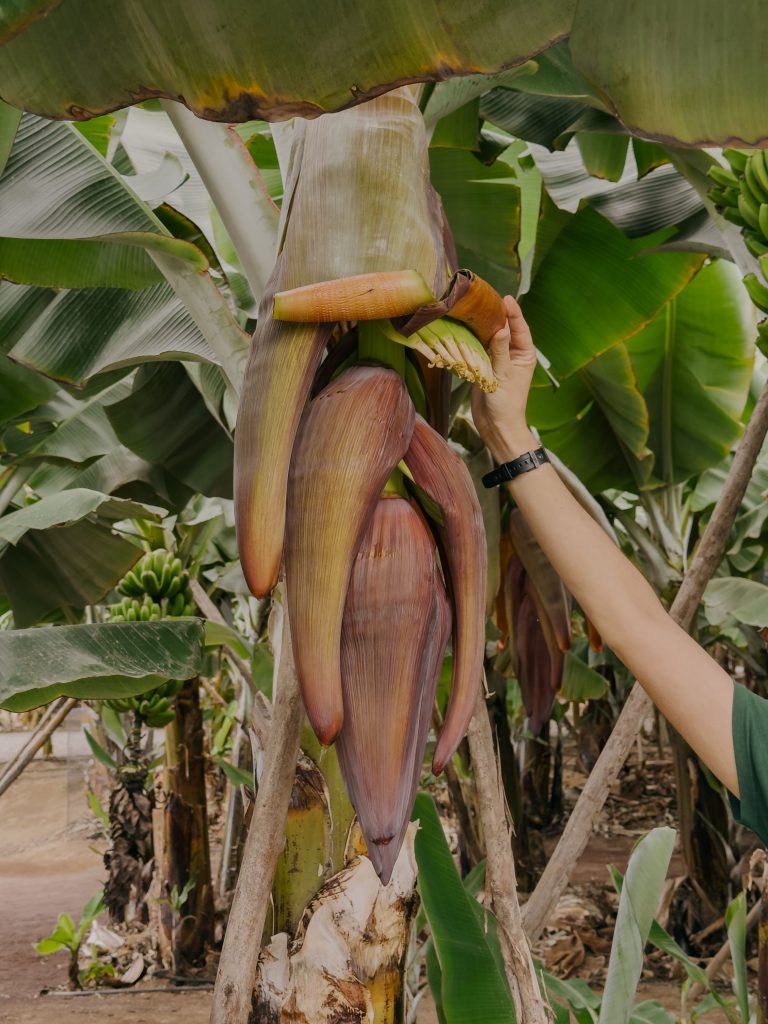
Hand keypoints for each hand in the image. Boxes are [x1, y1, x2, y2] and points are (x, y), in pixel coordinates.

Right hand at [471, 295, 537, 460]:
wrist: (495, 426)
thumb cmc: (507, 404)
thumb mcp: (504, 375)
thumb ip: (500, 351)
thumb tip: (501, 328)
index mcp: (524, 355)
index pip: (520, 329)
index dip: (513, 313)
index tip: (505, 298)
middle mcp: (512, 354)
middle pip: (504, 329)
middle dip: (496, 315)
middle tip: (484, 298)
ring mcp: (497, 359)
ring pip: (490, 337)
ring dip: (482, 326)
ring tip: (472, 309)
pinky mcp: (484, 366)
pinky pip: (478, 348)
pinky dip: (472, 339)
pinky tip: (464, 327)